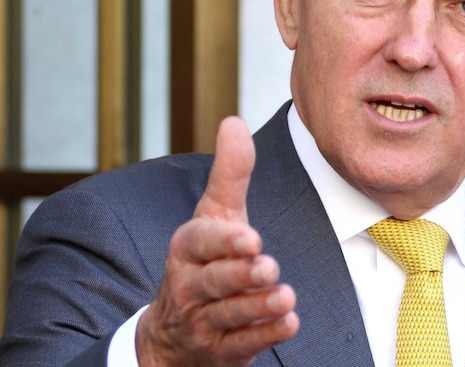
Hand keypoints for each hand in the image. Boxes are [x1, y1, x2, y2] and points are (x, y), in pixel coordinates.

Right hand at [136, 116, 298, 366]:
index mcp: (187, 247)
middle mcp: (190, 285)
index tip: (251, 238)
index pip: (201, 242)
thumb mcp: (215, 214)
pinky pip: (243, 343)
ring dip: (259, 306)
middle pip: (214, 280)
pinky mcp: (222, 349)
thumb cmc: (205, 259)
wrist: (176, 331)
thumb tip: (234, 120)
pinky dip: (265, 334)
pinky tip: (289, 323)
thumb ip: (230, 173)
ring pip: (231, 313)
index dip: (225, 242)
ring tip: (286, 296)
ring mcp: (204, 320)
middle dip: (240, 274)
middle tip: (268, 266)